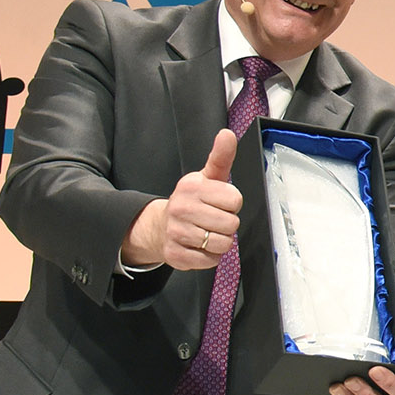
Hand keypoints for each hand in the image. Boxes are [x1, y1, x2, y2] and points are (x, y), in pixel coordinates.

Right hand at [126, 128, 243, 270]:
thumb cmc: (192, 200)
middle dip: (227, 224)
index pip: (235, 200)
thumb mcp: (208, 176)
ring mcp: (177, 233)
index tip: (220, 202)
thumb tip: (227, 134)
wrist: (160, 226)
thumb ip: (221, 156)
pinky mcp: (175, 255)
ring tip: (207, 232)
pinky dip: (210, 256)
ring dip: (220, 241)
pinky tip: (200, 246)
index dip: (232, 204)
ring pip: (222, 244)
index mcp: (192, 187)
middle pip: (231, 224)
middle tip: (214, 219)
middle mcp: (181, 209)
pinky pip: (210, 260)